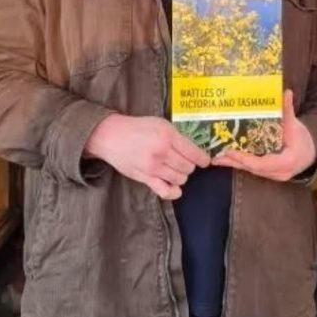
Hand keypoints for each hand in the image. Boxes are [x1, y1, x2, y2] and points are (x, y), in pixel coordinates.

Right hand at [84, 113, 209, 199]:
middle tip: (185, 161)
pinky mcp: (144, 178)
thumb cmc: (137, 128)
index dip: (203, 159)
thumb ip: (177, 136)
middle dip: (190, 165)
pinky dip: (174, 192)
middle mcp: (162, 152)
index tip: (205, 161)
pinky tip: (175, 188)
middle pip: (188, 167)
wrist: (111, 136)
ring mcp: (153, 167)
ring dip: (181, 175)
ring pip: (180, 179)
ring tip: (176, 169)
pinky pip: (165, 191)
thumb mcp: (160, 124)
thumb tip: (193, 149)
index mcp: (168, 135)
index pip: (194, 152)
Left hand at [212, 90, 316, 180]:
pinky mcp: (269, 173)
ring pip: (251, 171)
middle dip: (234, 162)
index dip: (246, 158)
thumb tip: (287, 92)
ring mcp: (274, 175)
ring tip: (216, 159)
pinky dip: (241, 163)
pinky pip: (253, 169)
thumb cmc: (304, 140)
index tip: (232, 152)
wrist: (313, 153)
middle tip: (216, 156)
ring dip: (234, 164)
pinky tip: (228, 159)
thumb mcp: (296, 125)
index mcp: (286, 162)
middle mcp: (279, 172)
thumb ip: (289, 110)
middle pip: (253, 168)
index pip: (263, 163)